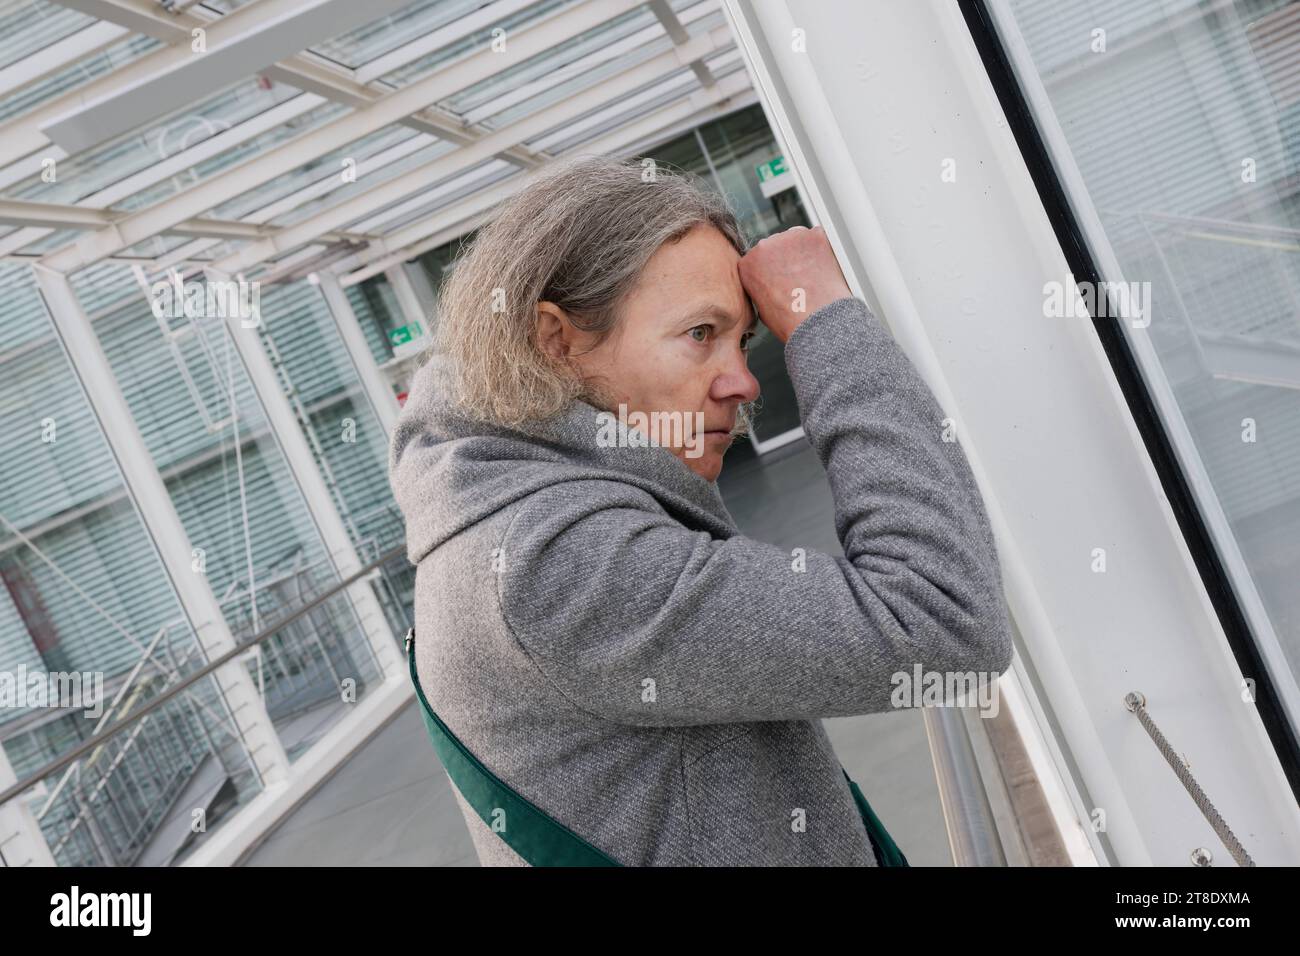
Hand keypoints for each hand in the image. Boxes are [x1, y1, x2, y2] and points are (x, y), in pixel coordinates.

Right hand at [737, 225, 851, 343]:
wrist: (815, 319)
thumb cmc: (790, 319)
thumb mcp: (762, 308)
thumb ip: (762, 287)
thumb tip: (772, 285)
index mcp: (748, 264)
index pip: (757, 258)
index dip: (771, 268)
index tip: (780, 277)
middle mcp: (765, 246)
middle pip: (776, 246)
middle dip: (786, 258)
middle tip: (798, 277)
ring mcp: (790, 237)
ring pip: (796, 239)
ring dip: (802, 252)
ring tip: (810, 274)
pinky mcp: (814, 236)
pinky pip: (817, 237)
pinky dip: (821, 249)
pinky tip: (822, 267)